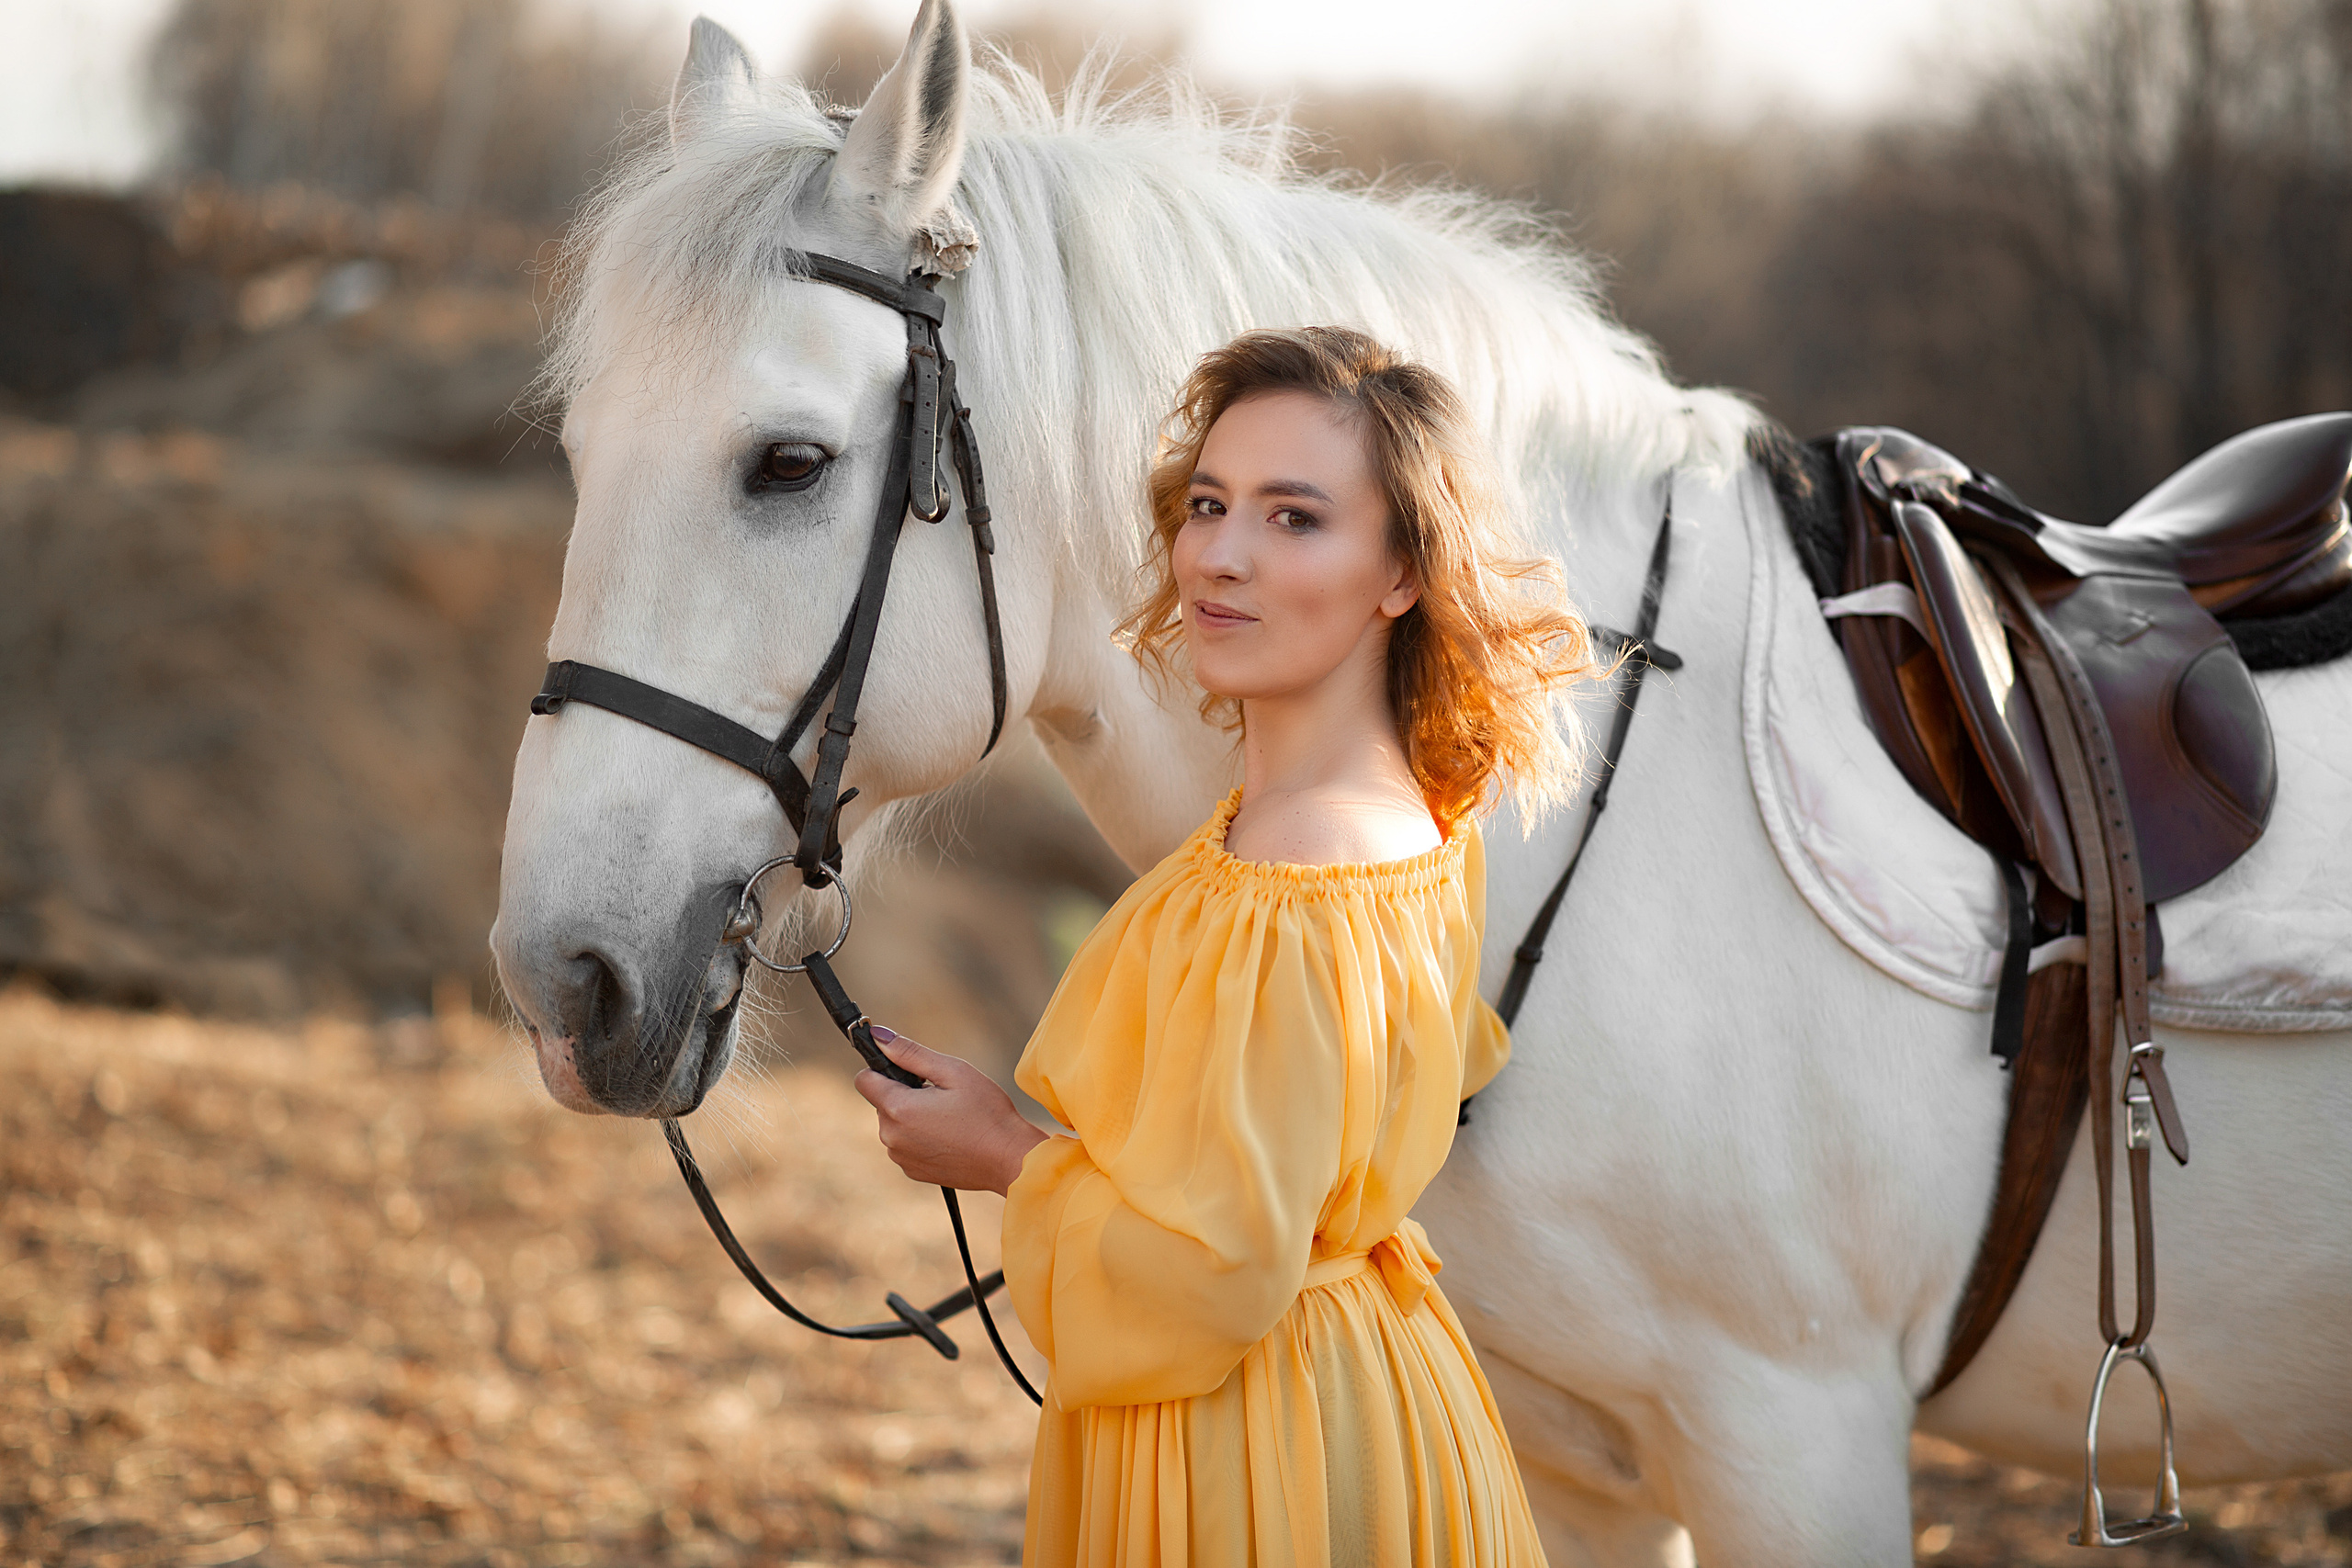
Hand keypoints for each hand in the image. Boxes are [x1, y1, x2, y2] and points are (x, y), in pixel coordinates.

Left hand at [853, 1026, 1048, 1194]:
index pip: (863, 1079)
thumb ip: (911, 1053)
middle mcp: (891, 1136)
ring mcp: (900, 1157)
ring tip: (949, 1118)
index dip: (884, 1069)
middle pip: (881, 1102)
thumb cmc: (987, 1112)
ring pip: (894, 1124)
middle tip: (942, 1096)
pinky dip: (920, 1138)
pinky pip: (905, 1145)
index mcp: (898, 1108)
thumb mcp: (953, 1071)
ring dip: (912, 1117)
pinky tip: (950, 1137)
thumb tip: (877, 1034)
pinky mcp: (912, 1171)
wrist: (1009, 1159)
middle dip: (905, 1094)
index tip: (911, 1072)